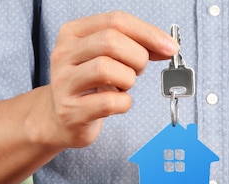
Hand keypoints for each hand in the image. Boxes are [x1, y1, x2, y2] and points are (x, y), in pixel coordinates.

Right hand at [30, 11, 178, 148]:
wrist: (59, 117)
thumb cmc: (88, 84)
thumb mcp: (104, 55)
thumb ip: (133, 44)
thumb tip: (166, 46)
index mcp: (72, 33)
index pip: (115, 20)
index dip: (148, 33)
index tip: (169, 47)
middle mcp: (63, 55)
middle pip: (110, 41)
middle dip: (137, 56)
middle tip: (138, 70)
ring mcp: (63, 83)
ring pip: (106, 69)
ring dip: (127, 79)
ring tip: (122, 86)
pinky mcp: (70, 110)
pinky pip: (109, 102)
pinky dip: (124, 103)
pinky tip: (117, 103)